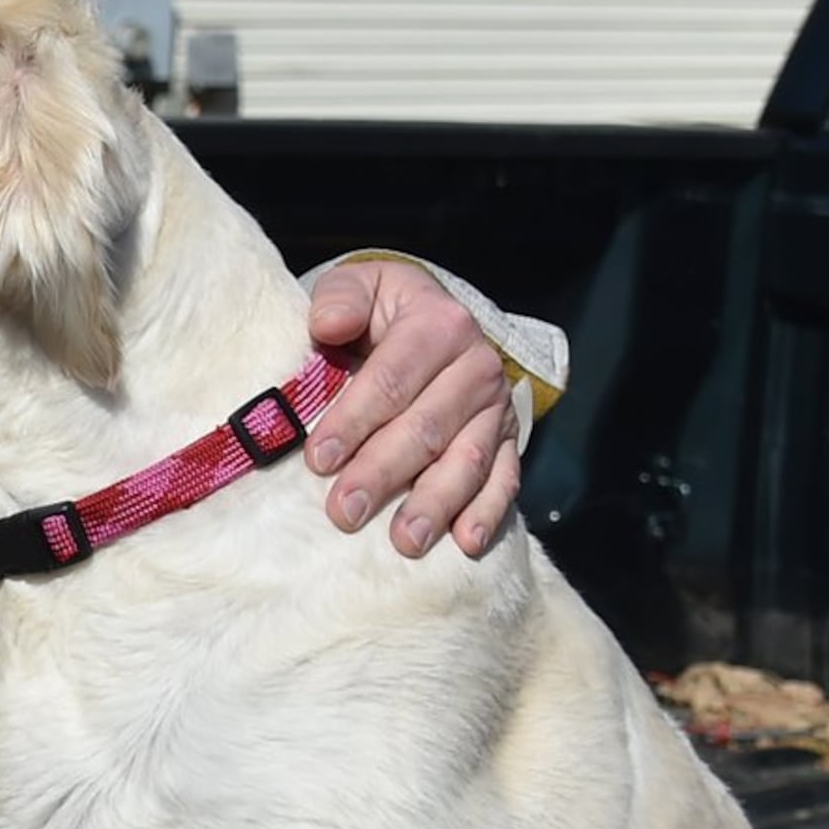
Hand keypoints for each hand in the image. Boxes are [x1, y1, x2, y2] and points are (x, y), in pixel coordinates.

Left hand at [304, 257, 521, 557]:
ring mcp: (497, 409)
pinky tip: (465, 543)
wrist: (434, 321)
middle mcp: (476, 366)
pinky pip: (505, 479)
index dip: (354, 420)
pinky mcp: (511, 440)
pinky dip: (488, 513)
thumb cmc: (383, 313)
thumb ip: (340, 299)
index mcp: (438, 324)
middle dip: (383, 472)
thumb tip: (326, 325)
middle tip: (345, 512)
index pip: (392, 380)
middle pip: (427, 427)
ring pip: (467, 461)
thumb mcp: (360, 286)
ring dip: (435, 504)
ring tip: (404, 542)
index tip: (318, 459)